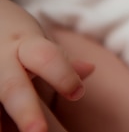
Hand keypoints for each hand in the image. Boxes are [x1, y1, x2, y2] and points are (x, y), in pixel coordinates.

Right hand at [0, 0, 92, 131]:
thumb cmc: (15, 37)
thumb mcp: (38, 42)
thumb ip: (60, 60)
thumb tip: (89, 69)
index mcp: (24, 45)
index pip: (46, 58)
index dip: (63, 75)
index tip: (76, 94)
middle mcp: (1, 60)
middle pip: (13, 88)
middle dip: (26, 111)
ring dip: (0, 122)